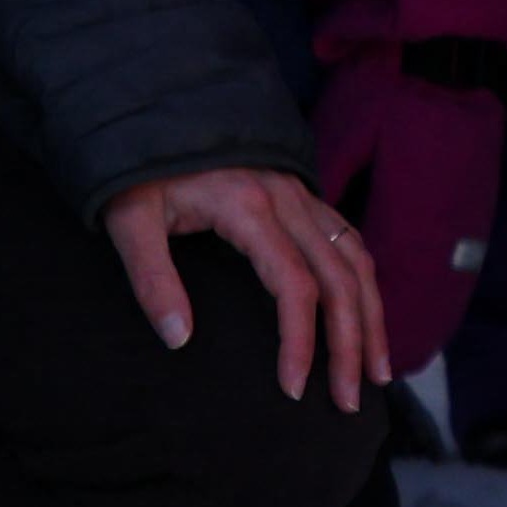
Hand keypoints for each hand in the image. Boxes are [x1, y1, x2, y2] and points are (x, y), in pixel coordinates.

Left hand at [106, 160, 391, 416]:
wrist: (156, 106)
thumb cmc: (139, 168)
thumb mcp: (130, 219)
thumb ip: (153, 278)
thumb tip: (179, 339)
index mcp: (250, 207)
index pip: (294, 285)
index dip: (301, 340)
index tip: (294, 389)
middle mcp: (289, 199)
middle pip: (340, 277)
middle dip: (353, 342)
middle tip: (350, 401)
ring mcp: (302, 194)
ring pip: (355, 258)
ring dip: (372, 315)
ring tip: (377, 369)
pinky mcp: (302, 196)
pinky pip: (349, 241)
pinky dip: (365, 283)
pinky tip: (365, 312)